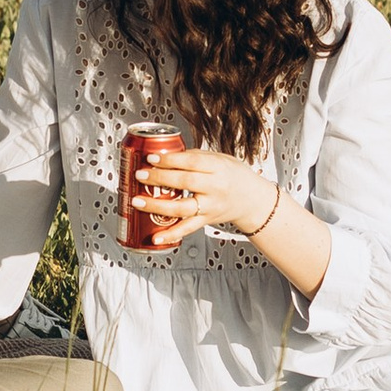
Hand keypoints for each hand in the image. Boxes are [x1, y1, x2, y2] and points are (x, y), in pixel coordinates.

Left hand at [133, 142, 279, 240]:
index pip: (191, 161)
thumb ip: (195, 157)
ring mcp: (210, 206)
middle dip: (159, 178)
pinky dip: (170, 234)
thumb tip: (166, 154)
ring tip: (138, 201)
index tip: (151, 157)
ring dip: (157, 206)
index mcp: (217, 168)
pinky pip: (187, 229)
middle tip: (140, 175)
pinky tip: (156, 236)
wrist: (252, 200)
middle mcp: (214, 188)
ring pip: (182, 207)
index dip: (169, 159)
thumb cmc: (234, 176)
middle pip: (184, 182)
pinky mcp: (206, 221)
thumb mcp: (220, 159)